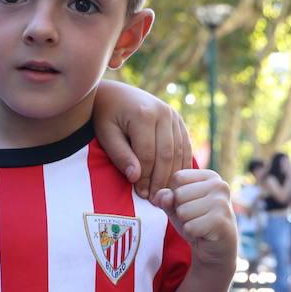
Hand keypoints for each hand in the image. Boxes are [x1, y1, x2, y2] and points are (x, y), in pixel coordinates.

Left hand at [92, 83, 192, 204]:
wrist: (115, 93)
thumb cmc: (105, 116)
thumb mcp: (106, 134)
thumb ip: (120, 155)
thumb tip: (135, 177)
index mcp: (144, 115)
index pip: (148, 154)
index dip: (145, 177)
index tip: (141, 194)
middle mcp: (163, 112)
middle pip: (167, 154)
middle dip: (161, 180)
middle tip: (155, 199)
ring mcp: (174, 114)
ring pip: (179, 152)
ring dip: (173, 175)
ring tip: (164, 193)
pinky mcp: (178, 119)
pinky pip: (185, 145)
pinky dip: (181, 164)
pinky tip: (175, 180)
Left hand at [155, 169, 236, 268]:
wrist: (214, 248)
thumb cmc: (195, 221)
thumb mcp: (175, 206)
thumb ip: (165, 197)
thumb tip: (165, 196)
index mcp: (210, 176)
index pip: (177, 178)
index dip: (175, 195)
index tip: (189, 204)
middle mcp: (220, 185)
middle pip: (179, 194)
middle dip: (181, 211)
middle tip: (196, 218)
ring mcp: (222, 203)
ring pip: (183, 211)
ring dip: (186, 223)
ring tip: (199, 225)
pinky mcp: (221, 222)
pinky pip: (190, 227)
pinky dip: (191, 234)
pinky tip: (203, 234)